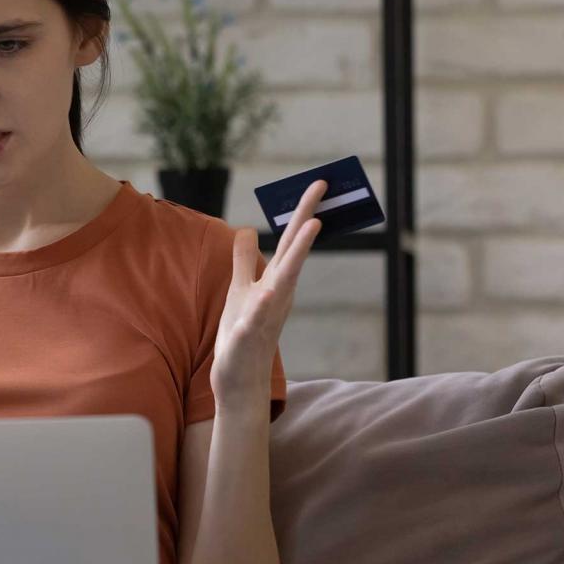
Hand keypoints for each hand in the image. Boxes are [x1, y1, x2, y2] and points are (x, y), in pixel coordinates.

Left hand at [211, 179, 327, 412]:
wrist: (239, 380)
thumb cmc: (242, 334)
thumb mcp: (241, 288)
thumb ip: (245, 260)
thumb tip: (248, 229)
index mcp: (275, 280)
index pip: (291, 240)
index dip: (302, 211)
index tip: (318, 182)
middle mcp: (277, 293)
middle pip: (295, 250)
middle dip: (307, 217)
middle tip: (323, 185)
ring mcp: (266, 315)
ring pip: (284, 280)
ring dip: (298, 254)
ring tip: (313, 226)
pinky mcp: (248, 337)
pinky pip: (257, 318)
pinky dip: (264, 304)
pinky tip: (268, 291)